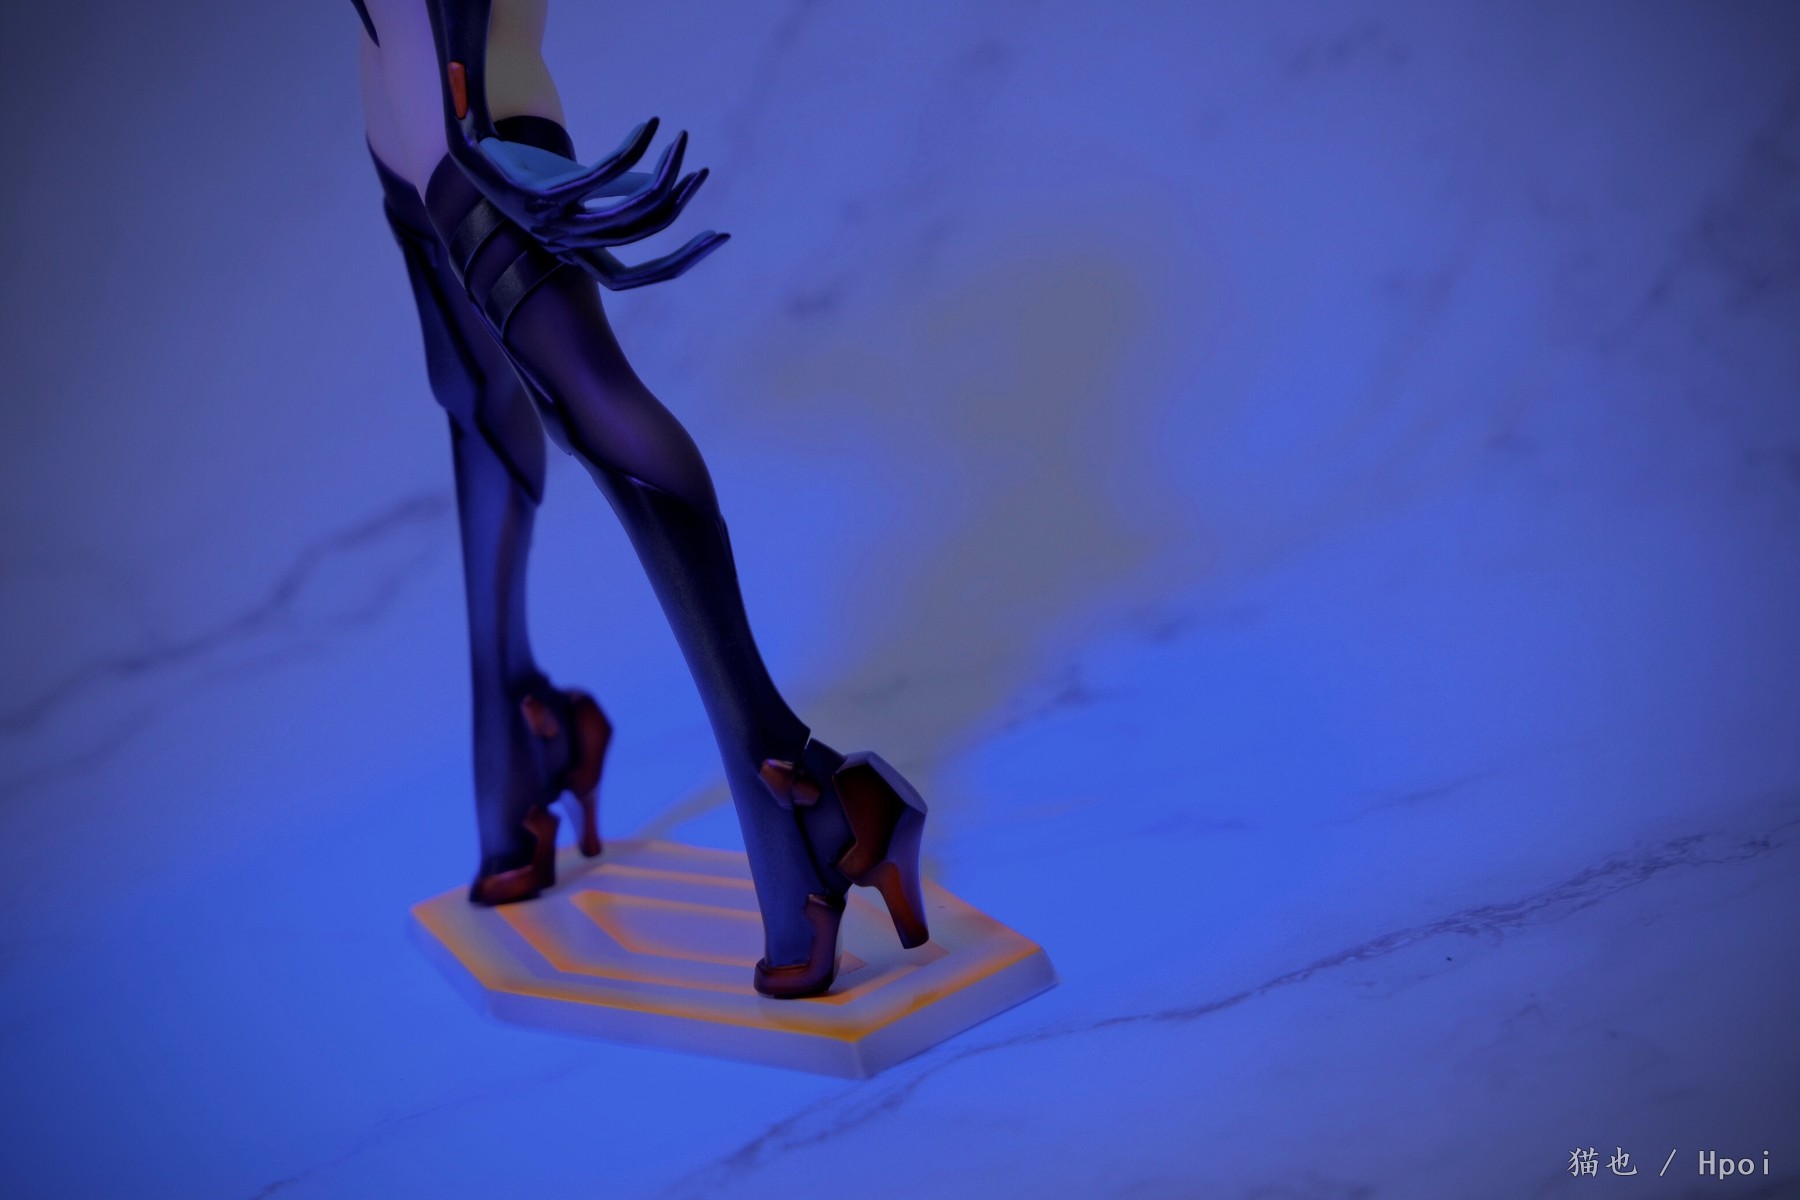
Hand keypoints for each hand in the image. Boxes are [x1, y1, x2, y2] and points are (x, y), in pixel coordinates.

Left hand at [450, 117, 728, 289]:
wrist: (473, 153)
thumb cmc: (531, 175)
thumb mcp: (581, 188)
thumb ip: (619, 193)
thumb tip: (663, 191)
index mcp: (580, 256)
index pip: (639, 276)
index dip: (681, 261)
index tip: (718, 235)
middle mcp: (569, 247)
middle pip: (642, 234)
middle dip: (678, 201)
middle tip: (701, 170)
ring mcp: (554, 223)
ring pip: (628, 211)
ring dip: (663, 173)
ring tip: (679, 143)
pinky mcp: (543, 194)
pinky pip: (603, 176)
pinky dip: (633, 149)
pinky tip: (650, 126)